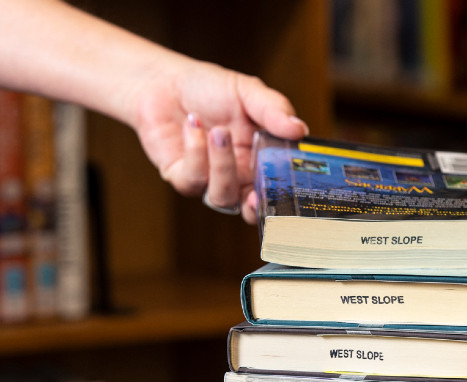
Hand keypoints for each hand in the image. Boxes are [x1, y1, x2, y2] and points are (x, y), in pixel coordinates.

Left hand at [130, 60, 307, 222]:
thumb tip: (300, 129)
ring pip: (223, 196)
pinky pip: (193, 180)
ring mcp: (210, 180)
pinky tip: (192, 124)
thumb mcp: (247, 92)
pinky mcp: (182, 178)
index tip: (288, 189)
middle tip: (255, 194)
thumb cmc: (208, 88)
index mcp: (261, 160)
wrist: (162, 82)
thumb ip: (274, 110)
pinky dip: (195, 151)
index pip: (279, 189)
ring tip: (218, 133)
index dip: (284, 197)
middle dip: (256, 209)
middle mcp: (238, 176)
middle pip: (253, 210)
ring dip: (222, 166)